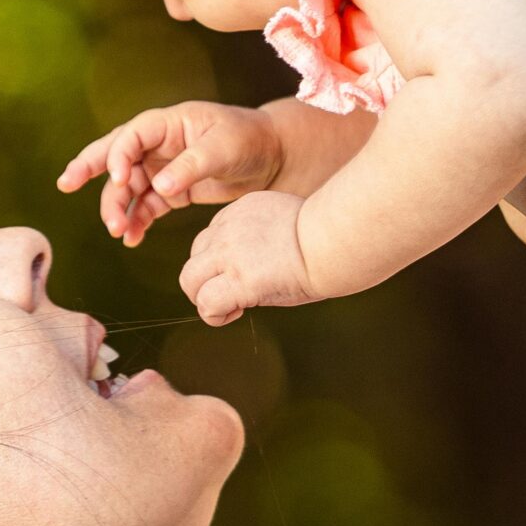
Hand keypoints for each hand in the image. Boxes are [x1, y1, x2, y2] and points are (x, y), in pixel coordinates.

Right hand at [56, 102, 282, 246]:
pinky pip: (144, 207)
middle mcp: (158, 144)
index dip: (118, 155)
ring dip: (117, 207)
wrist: (273, 158)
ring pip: (127, 188)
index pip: (131, 135)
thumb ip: (191, 166)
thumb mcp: (224, 148)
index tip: (120, 180)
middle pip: (114, 155)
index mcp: (167, 123)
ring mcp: (161, 168)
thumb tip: (160, 187)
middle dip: (89, 168)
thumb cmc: (249, 140)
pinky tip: (131, 239)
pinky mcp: (170, 191)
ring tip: (118, 230)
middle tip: (66, 184)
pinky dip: (136, 222)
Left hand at [177, 191, 315, 325]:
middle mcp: (228, 228)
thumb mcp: (287, 222)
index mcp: (240, 211)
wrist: (336, 241)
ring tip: (230, 306)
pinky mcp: (239, 279)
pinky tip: (237, 312)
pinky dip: (215, 315)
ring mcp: (230, 253)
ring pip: (189, 280)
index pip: (211, 238)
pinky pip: (206, 303)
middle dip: (206, 281)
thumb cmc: (327, 237)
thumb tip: (261, 261)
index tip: (248, 273)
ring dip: (204, 298)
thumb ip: (264, 234)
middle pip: (193, 259)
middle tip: (232, 293)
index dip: (222, 263)